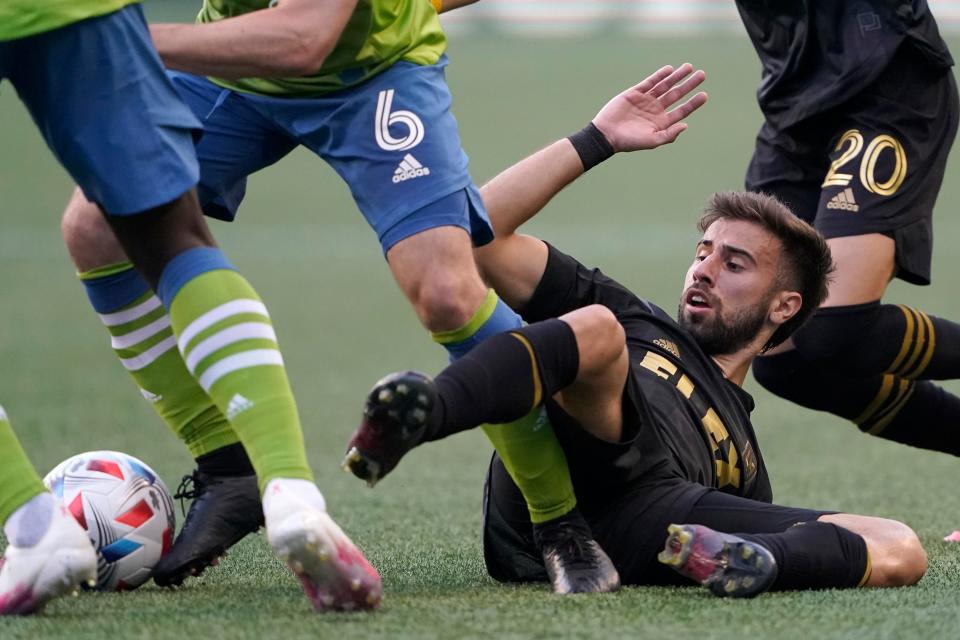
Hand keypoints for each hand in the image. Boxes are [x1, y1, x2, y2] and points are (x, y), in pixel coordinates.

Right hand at [592, 64, 707, 152]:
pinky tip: (669, 69)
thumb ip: (669, 135)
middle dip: (689, 85)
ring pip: (665, 85)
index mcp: (661, 122)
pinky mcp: (634, 93)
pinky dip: (659, 76)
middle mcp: (655, 110)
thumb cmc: (629, 141)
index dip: (693, 103)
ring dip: (677, 76)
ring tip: (689, 67)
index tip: (704, 95)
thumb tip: (686, 125)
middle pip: (676, 94)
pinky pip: (650, 82)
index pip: (682, 110)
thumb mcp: (652, 141)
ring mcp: (645, 100)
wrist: (606, 134)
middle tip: (702, 75)